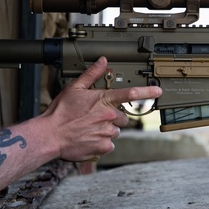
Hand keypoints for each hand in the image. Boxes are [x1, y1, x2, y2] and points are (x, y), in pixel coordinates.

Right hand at [43, 57, 162, 161]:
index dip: (147, 91)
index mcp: (103, 101)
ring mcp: (107, 133)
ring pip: (116, 131)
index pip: (130, 93)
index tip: (158, 91)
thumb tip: (103, 61)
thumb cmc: (61, 112)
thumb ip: (92, 74)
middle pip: (123, 117)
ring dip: (106, 130)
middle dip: (114, 118)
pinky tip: (88, 138)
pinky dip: (101, 142)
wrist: (50, 135)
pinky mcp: (103, 147)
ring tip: (89, 129)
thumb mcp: (74, 88)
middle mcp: (109, 117)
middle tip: (96, 118)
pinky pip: (109, 144)